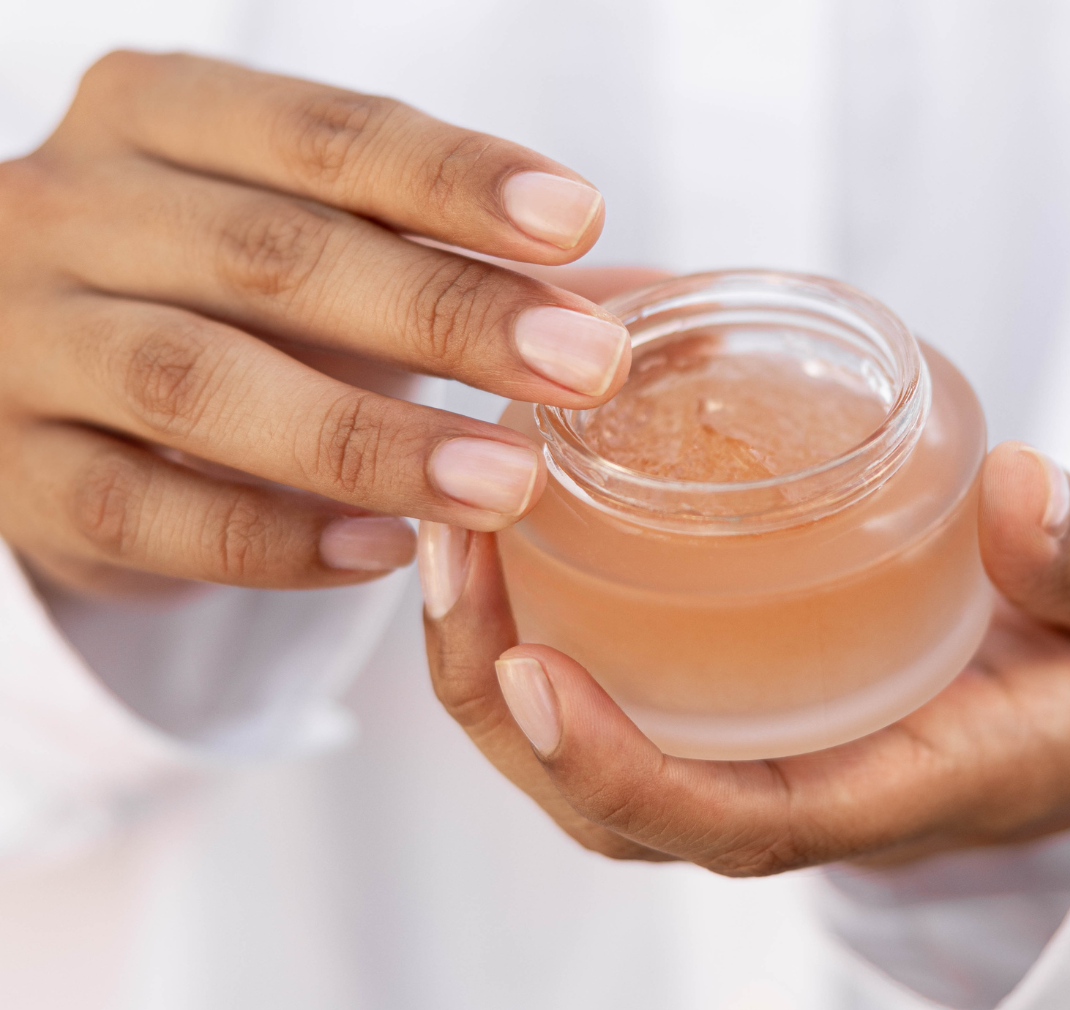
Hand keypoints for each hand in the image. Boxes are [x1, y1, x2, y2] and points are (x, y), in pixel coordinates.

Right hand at [0, 51, 644, 597]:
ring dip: (369, 438)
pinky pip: (142, 511)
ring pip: (198, 384)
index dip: (452, 177)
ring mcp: (26, 344)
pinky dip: (271, 538)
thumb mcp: (315, 235)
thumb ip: (452, 251)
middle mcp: (72, 210)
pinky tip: (386, 551)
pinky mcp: (16, 476)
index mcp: (159, 116)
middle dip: (444, 311)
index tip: (576, 222)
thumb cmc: (224, 292)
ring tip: (509, 483)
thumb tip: (656, 299)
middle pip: (271, 253)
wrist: (39, 379)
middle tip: (585, 364)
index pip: (321, 132)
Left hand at [424, 442, 1069, 872]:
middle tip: (449, 555)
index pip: (738, 826)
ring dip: (494, 660)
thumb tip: (1022, 486)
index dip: (621, 773)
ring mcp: (764, 755)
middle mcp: (808, 791)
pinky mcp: (745, 707)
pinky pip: (619, 690)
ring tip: (447, 531)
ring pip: (593, 755)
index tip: (530, 677)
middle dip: (505, 704)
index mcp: (900, 792)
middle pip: (617, 806)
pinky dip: (540, 624)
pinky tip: (505, 528)